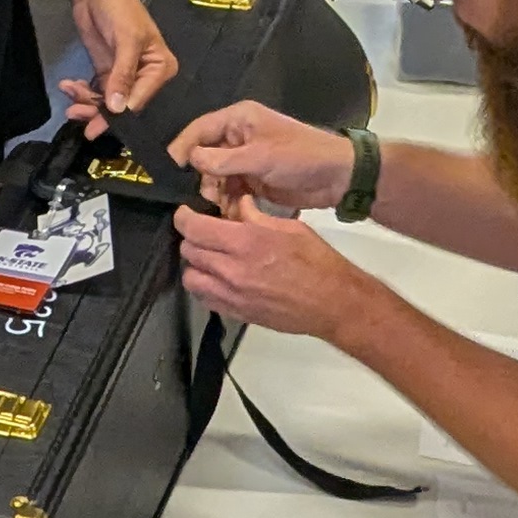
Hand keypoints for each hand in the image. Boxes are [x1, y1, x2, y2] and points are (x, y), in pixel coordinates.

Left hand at [71, 0, 175, 116]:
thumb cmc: (120, 8)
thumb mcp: (126, 39)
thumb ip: (123, 75)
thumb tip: (118, 108)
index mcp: (160, 68)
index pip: (140, 100)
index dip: (119, 115)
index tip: (97, 124)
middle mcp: (145, 77)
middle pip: (122, 106)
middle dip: (97, 111)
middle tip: (75, 114)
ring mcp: (122, 76)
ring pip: (106, 102)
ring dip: (86, 102)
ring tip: (69, 93)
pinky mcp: (105, 72)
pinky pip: (95, 91)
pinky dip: (81, 92)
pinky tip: (68, 86)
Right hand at [168, 98, 352, 214]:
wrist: (338, 177)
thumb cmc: (300, 157)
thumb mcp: (260, 156)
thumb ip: (222, 159)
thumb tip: (191, 160)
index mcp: (239, 120)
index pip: (199, 130)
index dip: (183, 149)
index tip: (169, 171)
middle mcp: (238, 137)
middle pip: (204, 156)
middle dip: (203, 177)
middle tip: (210, 195)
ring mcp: (245, 160)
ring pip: (215, 177)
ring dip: (216, 193)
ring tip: (224, 206)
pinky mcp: (253, 180)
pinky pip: (230, 191)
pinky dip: (228, 202)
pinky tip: (232, 212)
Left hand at [173, 196, 379, 343]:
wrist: (333, 303)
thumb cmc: (317, 261)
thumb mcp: (289, 228)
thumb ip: (256, 217)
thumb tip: (237, 204)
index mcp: (245, 242)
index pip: (194, 228)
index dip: (184, 217)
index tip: (186, 214)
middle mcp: (232, 269)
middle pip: (188, 251)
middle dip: (192, 238)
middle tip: (204, 233)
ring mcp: (232, 295)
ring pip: (190, 277)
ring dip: (195, 264)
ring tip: (210, 258)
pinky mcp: (236, 313)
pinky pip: (204, 299)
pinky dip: (205, 286)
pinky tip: (218, 279)